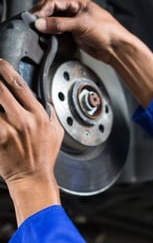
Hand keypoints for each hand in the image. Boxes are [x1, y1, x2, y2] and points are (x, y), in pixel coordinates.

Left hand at [0, 59, 63, 223]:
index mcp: (39, 116)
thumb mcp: (56, 134)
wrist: (32, 178)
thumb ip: (53, 116)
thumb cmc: (44, 157)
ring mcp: (7, 129)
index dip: (6, 70)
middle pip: (0, 90)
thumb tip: (48, 104)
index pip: (20, 86)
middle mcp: (23, 120)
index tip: (1, 64)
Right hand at [33, 0, 152, 107]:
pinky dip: (53, 35)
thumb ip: (60, 24)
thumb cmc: (107, 31)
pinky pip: (61, 34)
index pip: (54, 1)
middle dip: (43, 17)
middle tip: (34, 24)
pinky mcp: (77, 37)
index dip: (43, 9)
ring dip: (48, 27)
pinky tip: (49, 38)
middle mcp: (76, 12)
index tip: (36, 18)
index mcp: (78, 3)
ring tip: (39, 31)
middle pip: (53, 11)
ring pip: (56, 23)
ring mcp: (76, 25)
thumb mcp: (81, 24)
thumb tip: (42, 24)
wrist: (117, 49)